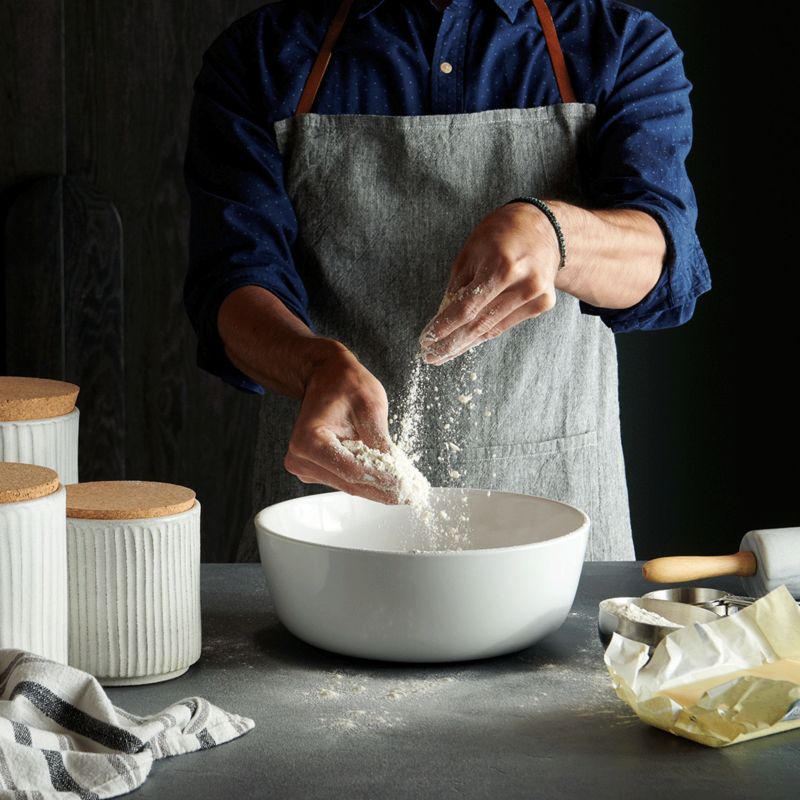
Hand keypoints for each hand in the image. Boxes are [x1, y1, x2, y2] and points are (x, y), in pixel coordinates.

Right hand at [283, 344, 400, 502]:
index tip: (405, 487)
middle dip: (383, 490)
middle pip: (350, 484)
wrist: (326, 377)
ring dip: (377, 488)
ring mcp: (305, 467)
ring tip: (405, 489)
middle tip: (411, 495)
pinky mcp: (314, 471)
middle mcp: (301, 458)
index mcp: (309, 441)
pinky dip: (367, 480)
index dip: (382, 480)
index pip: (352, 471)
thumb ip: (380, 441)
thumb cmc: (345, 385)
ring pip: (349, 486)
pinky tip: (387, 480)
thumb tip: (397, 471)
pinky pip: (345, 481)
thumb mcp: (370, 407)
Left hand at [419, 201, 561, 364]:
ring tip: (443, 354)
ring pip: (492, 329)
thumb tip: (441, 318)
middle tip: (430, 357)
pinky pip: (505, 324)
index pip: (467, 307)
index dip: (445, 327)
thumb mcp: (471, 251)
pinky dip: (484, 332)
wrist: (545, 227)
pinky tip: (466, 341)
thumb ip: (457, 286)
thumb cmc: (501, 234)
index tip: (426, 341)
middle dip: (451, 343)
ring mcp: (536, 296)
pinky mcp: (543, 304)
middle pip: (479, 324)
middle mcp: (523, 284)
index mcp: (502, 266)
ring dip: (465, 343)